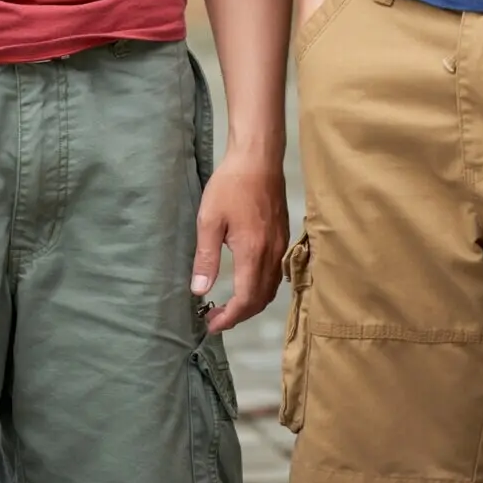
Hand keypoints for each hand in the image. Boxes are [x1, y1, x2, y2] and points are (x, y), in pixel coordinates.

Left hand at [190, 151, 288, 332]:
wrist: (258, 158)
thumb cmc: (230, 185)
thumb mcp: (209, 220)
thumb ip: (205, 258)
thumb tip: (199, 291)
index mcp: (253, 252)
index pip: (246, 300)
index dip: (229, 318)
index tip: (211, 324)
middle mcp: (272, 254)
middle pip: (261, 299)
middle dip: (239, 316)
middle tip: (216, 318)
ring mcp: (281, 245)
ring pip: (271, 288)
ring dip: (252, 303)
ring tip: (230, 305)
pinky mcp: (283, 236)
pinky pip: (276, 273)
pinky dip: (262, 287)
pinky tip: (247, 282)